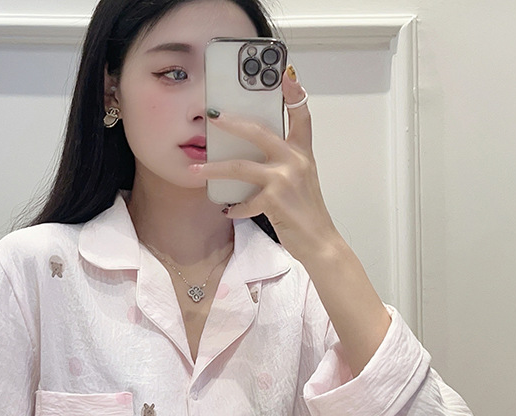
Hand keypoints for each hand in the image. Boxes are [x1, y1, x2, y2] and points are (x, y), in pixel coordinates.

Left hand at [189, 65, 340, 263]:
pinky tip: (227, 209)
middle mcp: (295, 161)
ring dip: (215, 168)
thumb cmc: (307, 212)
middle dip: (232, 123)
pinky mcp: (274, 200)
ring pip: (241, 166)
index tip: (284, 74)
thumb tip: (253, 154)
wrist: (319, 241)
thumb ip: (284, 162)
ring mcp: (285, 179)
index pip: (301, 115)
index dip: (294, 93)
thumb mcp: (302, 179)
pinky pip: (244, 201)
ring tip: (197, 169)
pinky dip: (234, 207)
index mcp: (303, 153)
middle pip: (259, 131)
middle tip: (213, 116)